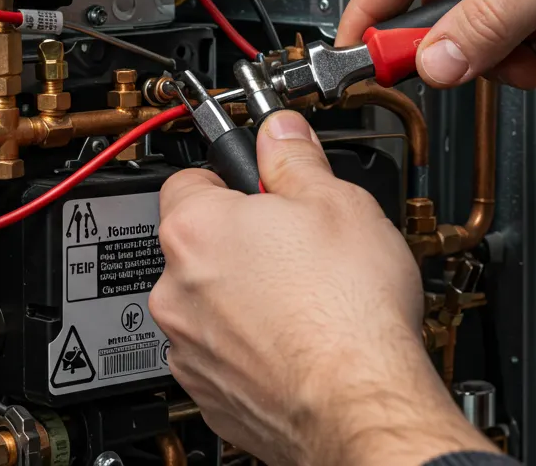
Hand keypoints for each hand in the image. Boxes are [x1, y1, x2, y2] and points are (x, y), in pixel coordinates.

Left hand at [151, 111, 491, 465]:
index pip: (188, 178)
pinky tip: (296, 342)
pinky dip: (250, 347)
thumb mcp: (338, 202)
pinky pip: (221, 355)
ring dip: (242, 297)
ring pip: (208, 303)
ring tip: (304, 299)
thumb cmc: (349, 311)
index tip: (258, 181)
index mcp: (196, 229)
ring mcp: (188, 347)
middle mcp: (176, 290)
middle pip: (198, 245)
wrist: (359, 402)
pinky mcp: (209, 393)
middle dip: (241, 241)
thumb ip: (295, 158)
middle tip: (297, 244)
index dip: (231, 176)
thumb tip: (282, 132)